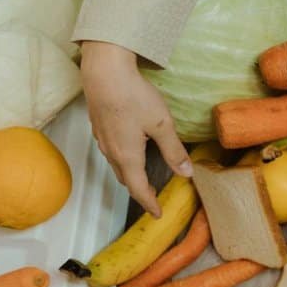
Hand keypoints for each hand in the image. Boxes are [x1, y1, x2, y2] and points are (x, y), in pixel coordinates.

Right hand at [81, 41, 191, 216]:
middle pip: (126, 179)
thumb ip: (174, 150)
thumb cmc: (133, 98)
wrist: (103, 73)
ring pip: (117, 165)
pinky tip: (131, 151)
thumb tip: (186, 174)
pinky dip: (124, 160)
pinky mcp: (99, 127)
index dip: (149, 203)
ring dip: (130, 176)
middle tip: (152, 198)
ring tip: (143, 179)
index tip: (158, 214)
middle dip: (140, 191)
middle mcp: (111, 152)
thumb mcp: (162, 125)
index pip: (138, 189)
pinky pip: (112, 152)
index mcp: (128, 156)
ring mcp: (102, 139)